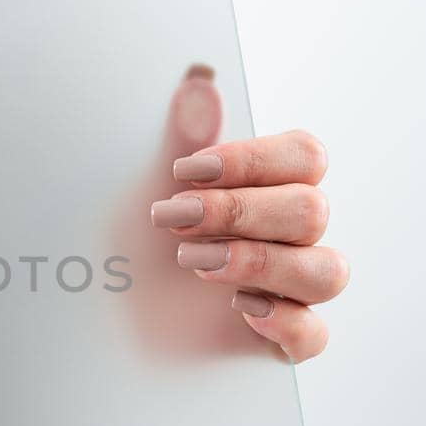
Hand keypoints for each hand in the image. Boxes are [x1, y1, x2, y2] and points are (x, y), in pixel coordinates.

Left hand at [148, 65, 346, 361]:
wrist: (97, 322)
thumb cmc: (130, 250)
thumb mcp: (146, 192)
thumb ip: (182, 142)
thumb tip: (200, 82)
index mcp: (267, 190)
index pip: (305, 157)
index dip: (253, 160)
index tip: (188, 169)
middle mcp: (286, 238)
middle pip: (313, 211)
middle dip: (239, 212)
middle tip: (173, 218)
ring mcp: (288, 292)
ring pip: (328, 272)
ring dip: (260, 262)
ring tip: (193, 263)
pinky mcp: (278, 343)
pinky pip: (315, 336)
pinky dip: (284, 323)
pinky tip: (239, 309)